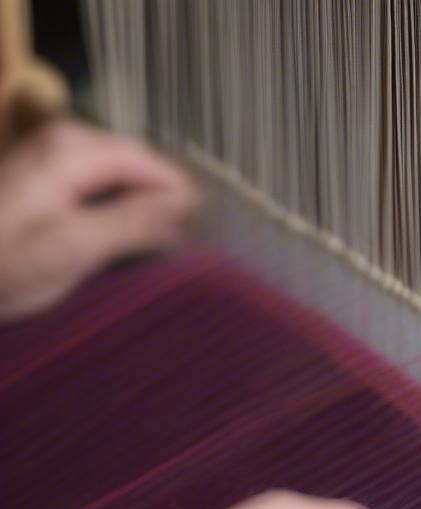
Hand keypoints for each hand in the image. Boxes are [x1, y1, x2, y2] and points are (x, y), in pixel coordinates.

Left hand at [0, 120, 198, 319]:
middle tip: (192, 245)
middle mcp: (66, 143)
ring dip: (146, 209)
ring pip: (124, 177)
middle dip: (167, 201)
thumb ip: (132, 222)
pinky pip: (104, 186)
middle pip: (139, 167)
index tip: (211, 231)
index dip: (184, 196)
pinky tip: (131, 242)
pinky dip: (123, 211)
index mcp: (73, 150)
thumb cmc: (4, 264)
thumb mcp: (74, 247)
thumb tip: (187, 205)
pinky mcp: (49, 179)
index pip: (151, 163)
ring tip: (166, 248)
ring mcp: (55, 159)